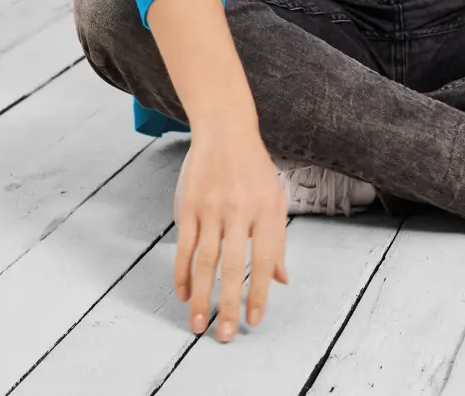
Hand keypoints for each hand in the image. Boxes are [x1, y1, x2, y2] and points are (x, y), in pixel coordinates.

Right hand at [173, 124, 288, 340]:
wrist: (225, 129)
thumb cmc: (255, 168)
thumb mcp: (276, 198)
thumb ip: (278, 240)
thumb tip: (282, 280)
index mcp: (266, 209)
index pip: (264, 259)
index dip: (260, 293)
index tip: (254, 321)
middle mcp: (239, 209)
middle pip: (232, 265)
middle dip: (228, 304)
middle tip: (225, 336)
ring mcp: (211, 207)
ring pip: (204, 261)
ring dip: (201, 296)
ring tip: (198, 324)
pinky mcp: (189, 205)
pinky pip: (184, 246)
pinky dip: (182, 273)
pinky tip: (184, 294)